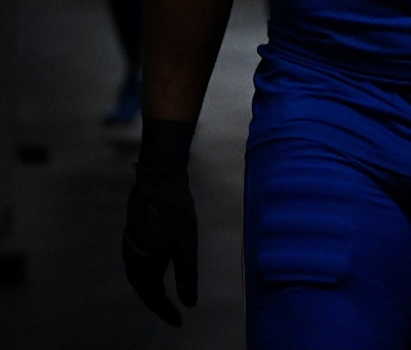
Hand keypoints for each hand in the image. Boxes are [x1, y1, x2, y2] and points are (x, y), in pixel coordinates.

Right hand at [122, 120, 197, 325]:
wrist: (159, 177)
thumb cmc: (174, 210)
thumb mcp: (186, 243)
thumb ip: (186, 274)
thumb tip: (189, 303)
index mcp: (142, 264)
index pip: (153, 296)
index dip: (166, 311)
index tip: (179, 321)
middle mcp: (132, 258)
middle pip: (143, 289)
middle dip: (156, 303)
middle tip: (171, 313)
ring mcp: (131, 244)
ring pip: (139, 276)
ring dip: (150, 289)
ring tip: (163, 297)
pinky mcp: (135, 233)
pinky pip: (139, 262)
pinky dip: (148, 273)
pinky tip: (157, 268)